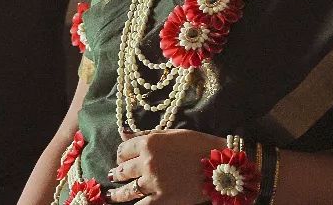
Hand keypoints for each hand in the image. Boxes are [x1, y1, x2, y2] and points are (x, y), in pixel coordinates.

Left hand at [106, 129, 224, 203]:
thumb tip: (122, 134)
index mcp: (149, 142)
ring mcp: (153, 182)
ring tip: (112, 196)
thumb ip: (145, 135)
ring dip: (117, 194)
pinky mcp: (162, 200)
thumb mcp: (171, 134)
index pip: (122, 150)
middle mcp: (147, 161)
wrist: (220, 165)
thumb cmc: (198, 145)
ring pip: (126, 191)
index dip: (122, 155)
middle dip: (119, 173)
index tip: (123, 159)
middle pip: (122, 170)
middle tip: (117, 175)